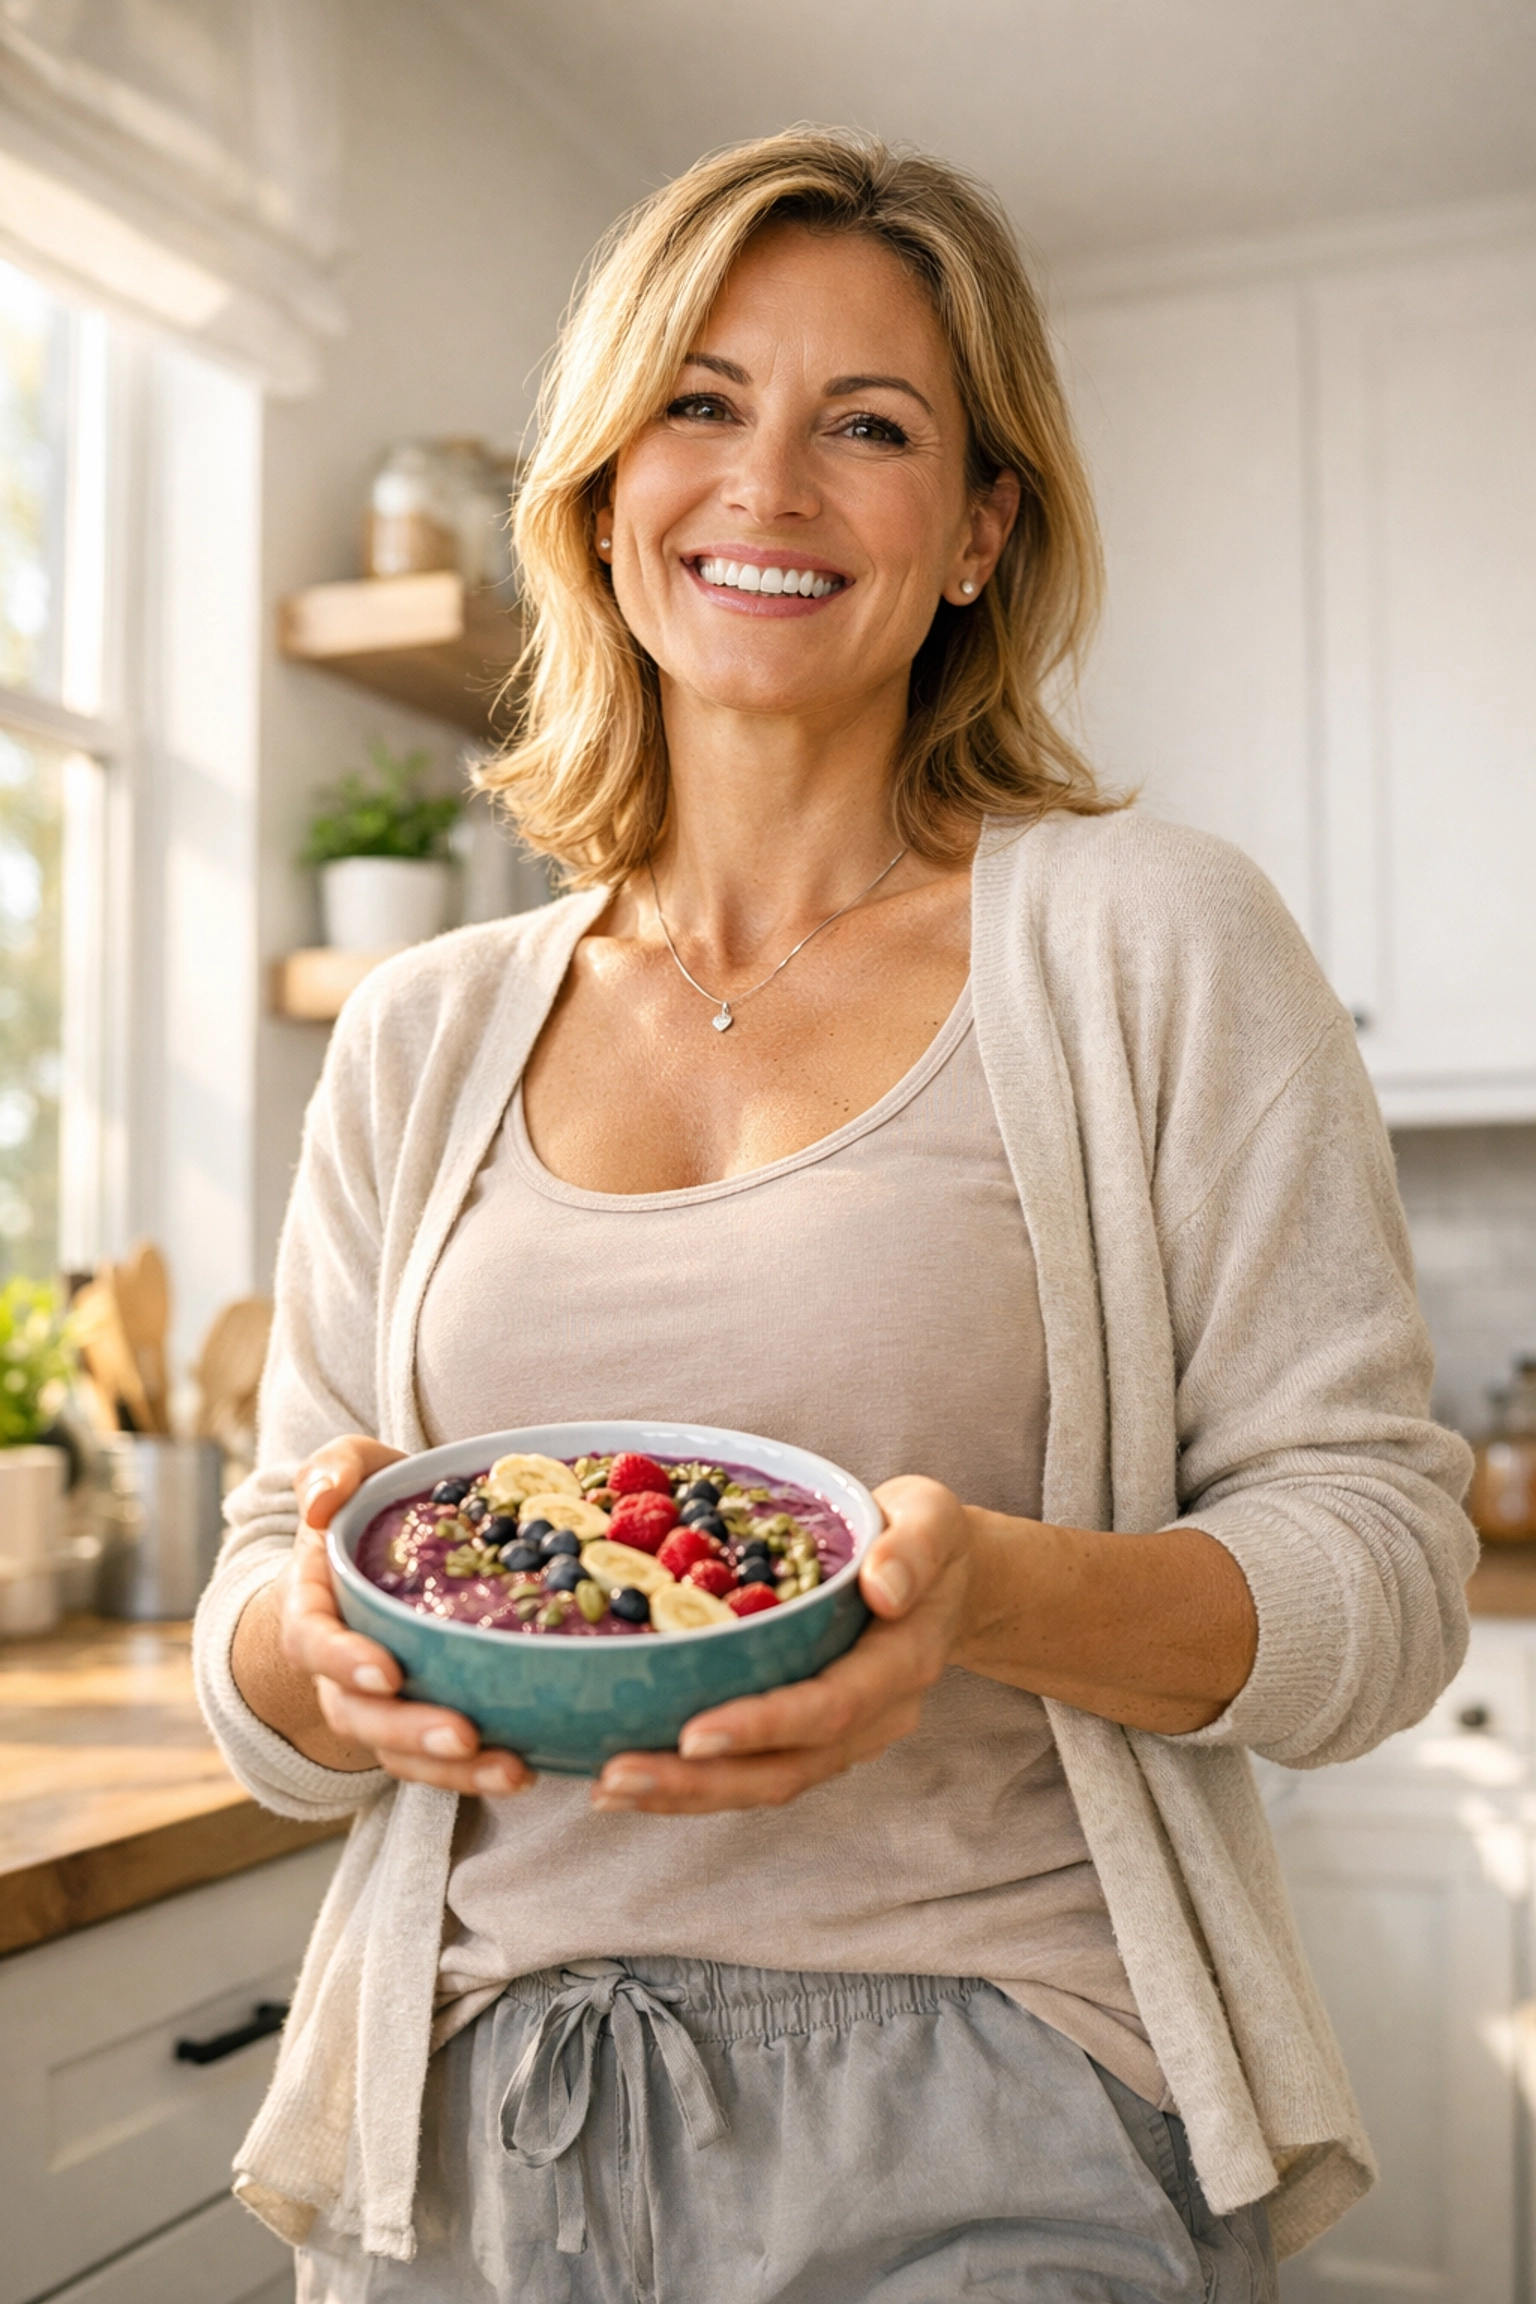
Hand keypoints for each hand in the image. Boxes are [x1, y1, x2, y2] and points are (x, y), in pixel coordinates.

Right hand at [232, 1436, 534, 1797]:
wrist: (390, 1546)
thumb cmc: (372, 1505)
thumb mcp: (353, 1469)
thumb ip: (333, 1468)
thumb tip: (320, 1502)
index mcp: (314, 1605)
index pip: (311, 1641)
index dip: (343, 1660)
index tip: (387, 1671)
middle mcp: (338, 1666)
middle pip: (357, 1713)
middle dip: (408, 1730)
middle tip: (463, 1734)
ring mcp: (378, 1702)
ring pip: (398, 1752)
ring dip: (452, 1770)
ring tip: (511, 1770)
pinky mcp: (420, 1720)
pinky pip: (436, 1762)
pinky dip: (475, 1773)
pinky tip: (527, 1768)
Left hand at [591, 1476, 974, 1814]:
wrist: (949, 1580)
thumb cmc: (926, 1538)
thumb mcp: (931, 1518)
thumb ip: (915, 1547)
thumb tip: (883, 1588)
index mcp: (902, 1662)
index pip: (830, 1707)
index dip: (762, 1726)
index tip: (694, 1736)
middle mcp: (876, 1715)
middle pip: (787, 1768)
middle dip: (700, 1782)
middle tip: (617, 1776)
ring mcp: (847, 1736)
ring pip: (766, 1783)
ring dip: (686, 1795)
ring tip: (609, 1787)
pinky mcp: (815, 1739)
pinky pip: (757, 1772)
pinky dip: (696, 1783)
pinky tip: (633, 1776)